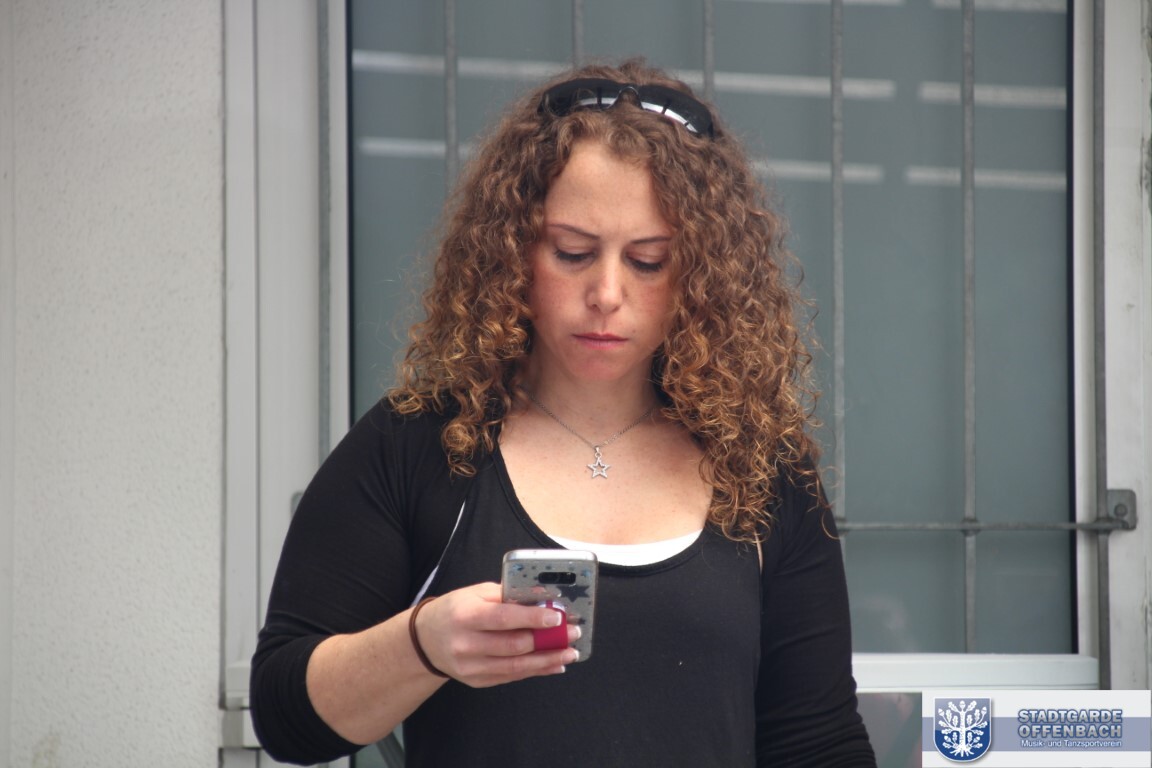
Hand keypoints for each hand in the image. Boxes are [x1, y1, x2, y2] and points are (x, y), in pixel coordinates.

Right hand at [412, 583, 579, 686]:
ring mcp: (470, 667)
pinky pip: (511, 677)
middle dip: (548, 641)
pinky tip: (553, 664)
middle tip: (572, 634)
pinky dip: (535, 671)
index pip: (503, 619)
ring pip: (516, 667)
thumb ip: (507, 596)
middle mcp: (466, 644)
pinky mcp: (477, 681)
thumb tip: (541, 598)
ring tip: (569, 653)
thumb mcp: (476, 593)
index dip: (533, 618)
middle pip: (514, 646)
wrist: (425, 639)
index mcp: (465, 616)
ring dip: (547, 660)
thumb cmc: (456, 610)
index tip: (558, 617)